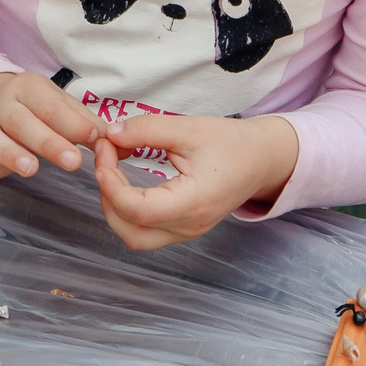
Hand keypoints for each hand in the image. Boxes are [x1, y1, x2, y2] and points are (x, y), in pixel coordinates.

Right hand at [0, 72, 98, 179]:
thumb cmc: (31, 111)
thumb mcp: (56, 108)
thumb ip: (83, 123)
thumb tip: (114, 141)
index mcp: (30, 88)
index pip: (53, 106)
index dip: (75, 123)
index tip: (96, 140)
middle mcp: (4, 102)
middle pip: (24, 121)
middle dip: (49, 141)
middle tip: (73, 161)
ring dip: (9, 152)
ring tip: (30, 169)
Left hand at [89, 114, 297, 249]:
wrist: (261, 160)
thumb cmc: (230, 143)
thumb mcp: (188, 128)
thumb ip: (146, 130)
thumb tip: (110, 134)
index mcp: (194, 202)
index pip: (139, 210)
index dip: (111, 183)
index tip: (105, 149)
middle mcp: (190, 226)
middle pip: (131, 231)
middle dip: (107, 195)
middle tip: (105, 157)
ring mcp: (188, 232)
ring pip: (135, 237)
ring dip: (114, 207)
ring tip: (111, 171)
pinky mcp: (184, 229)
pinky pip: (146, 232)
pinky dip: (127, 210)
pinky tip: (124, 181)